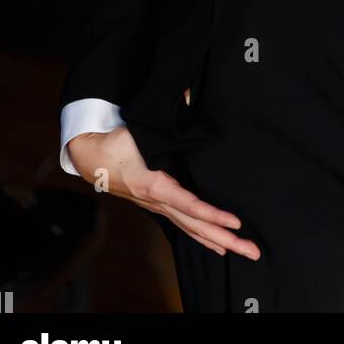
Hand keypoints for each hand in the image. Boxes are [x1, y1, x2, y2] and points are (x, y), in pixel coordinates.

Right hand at [66, 125, 260, 260]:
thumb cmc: (114, 143)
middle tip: (253, 252)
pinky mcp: (158, 207)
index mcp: (155, 185)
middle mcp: (158, 202)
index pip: (190, 205)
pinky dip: (203, 237)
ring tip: (244, 251)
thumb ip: (166, 114)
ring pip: (192, 230)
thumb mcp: (138, 129)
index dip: (213, 216)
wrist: (89, 158)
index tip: (236, 223)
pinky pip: (185, 226)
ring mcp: (158, 208)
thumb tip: (189, 91)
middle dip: (226, 239)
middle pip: (197, 226)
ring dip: (219, 242)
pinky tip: (218, 245)